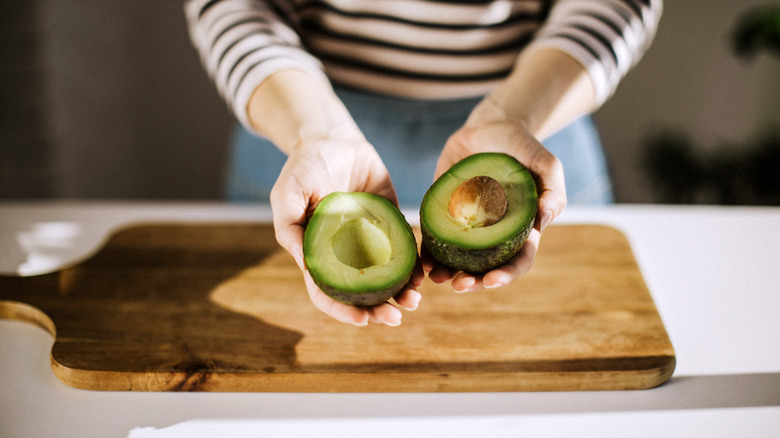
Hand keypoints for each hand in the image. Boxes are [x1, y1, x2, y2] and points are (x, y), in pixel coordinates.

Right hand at [270, 135, 422, 325]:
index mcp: (318, 253)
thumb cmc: (303, 166)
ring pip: (386, 276)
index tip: (363, 320)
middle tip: (397, 317)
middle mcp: (345, 253)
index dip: (343, 310)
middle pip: (361, 291)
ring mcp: (369, 240)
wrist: (333, 138)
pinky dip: (414, 264)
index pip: (327, 292)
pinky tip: (424, 272)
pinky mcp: (390, 223)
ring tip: (415, 299)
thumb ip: (290, 227)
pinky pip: (404, 248)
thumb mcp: (287, 193)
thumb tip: (307, 265)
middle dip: (378, 309)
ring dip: (400, 292)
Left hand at [424, 98, 566, 291]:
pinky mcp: (444, 213)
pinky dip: (428, 252)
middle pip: (485, 268)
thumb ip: (553, 191)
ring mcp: (467, 226)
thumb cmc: (522, 146)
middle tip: (459, 285)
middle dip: (473, 282)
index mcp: (520, 230)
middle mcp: (493, 234)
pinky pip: (435, 238)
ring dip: (448, 273)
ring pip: (457, 259)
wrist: (489, 127)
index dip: (507, 275)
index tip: (492, 281)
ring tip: (436, 278)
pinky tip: (421, 261)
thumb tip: (545, 221)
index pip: (518, 260)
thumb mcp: (545, 164)